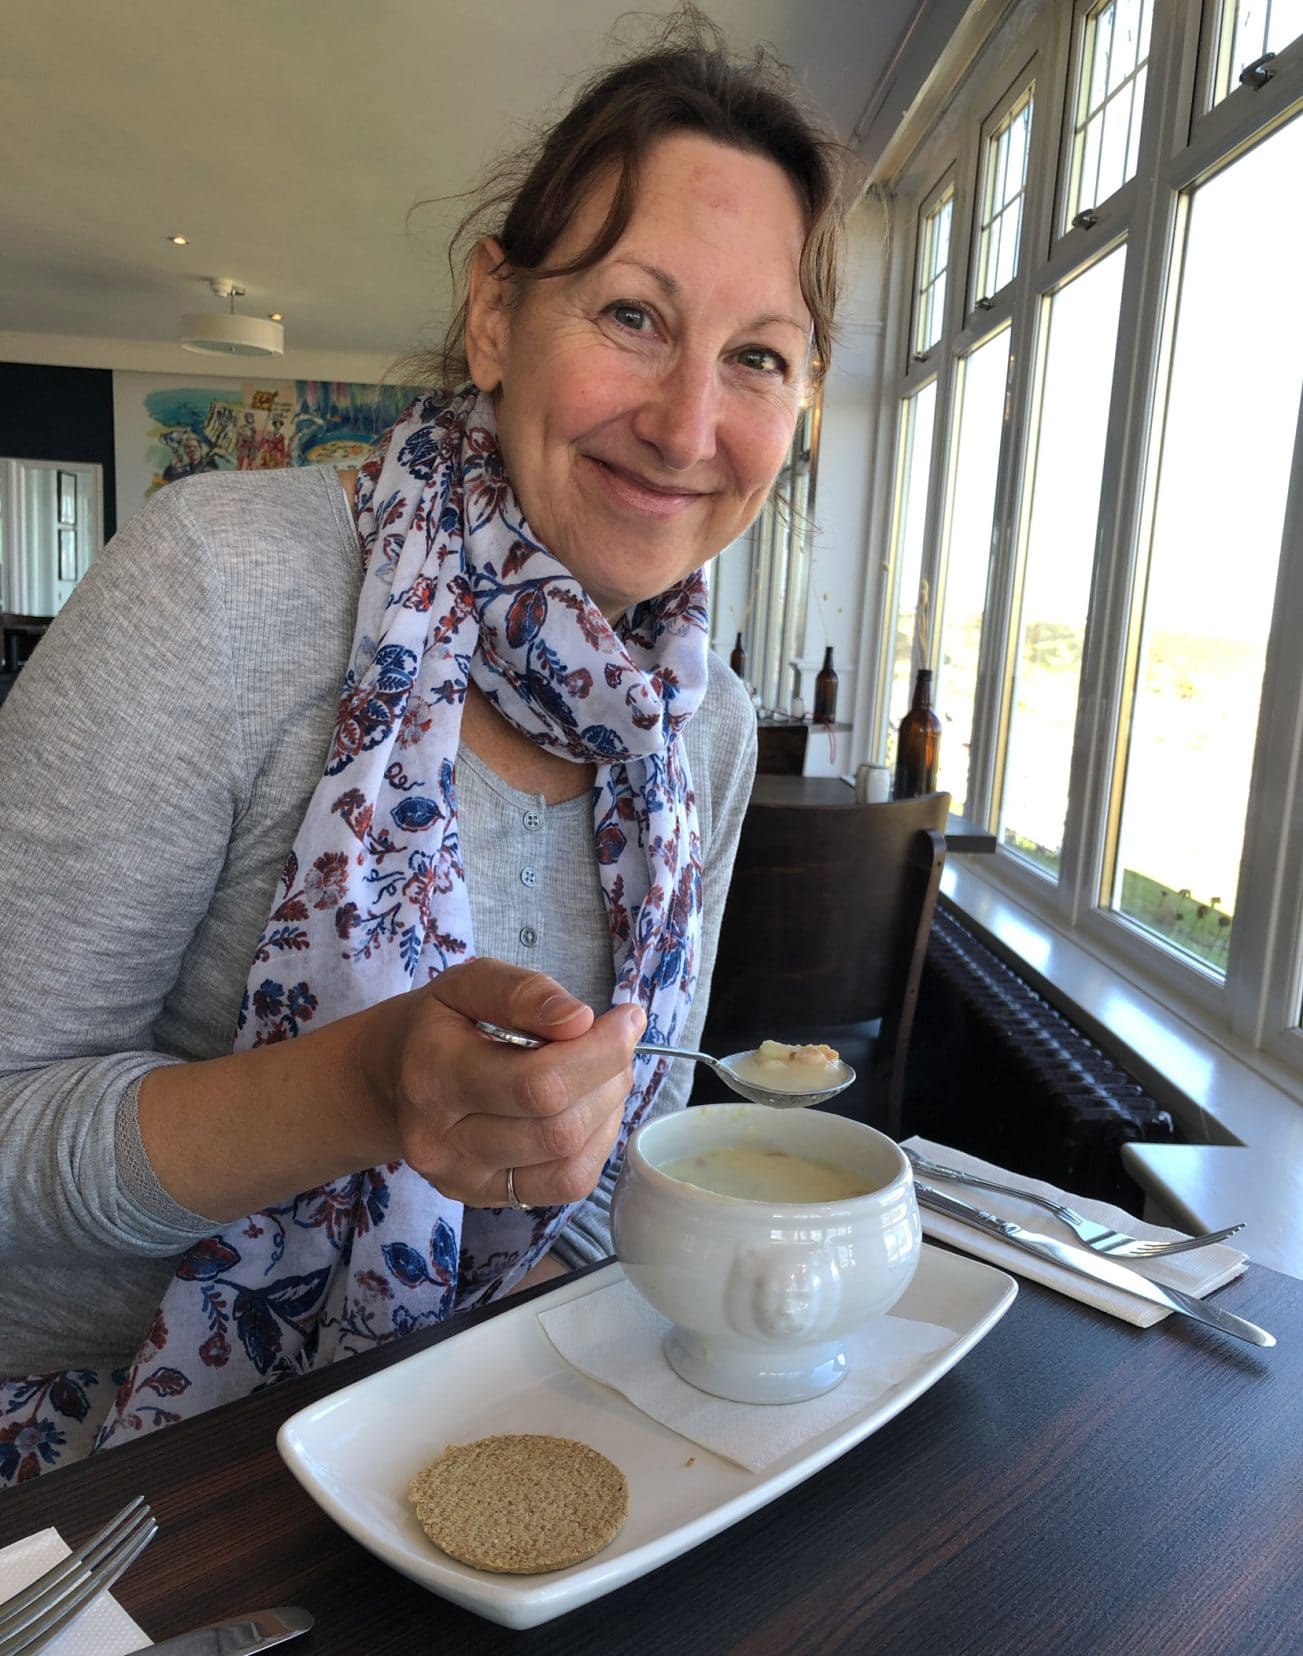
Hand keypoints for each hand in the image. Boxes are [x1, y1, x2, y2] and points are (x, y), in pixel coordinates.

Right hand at [361, 958, 644, 1210]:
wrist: (390, 1078)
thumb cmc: (436, 1024)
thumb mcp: (468, 984)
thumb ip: (523, 993)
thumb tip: (580, 1020)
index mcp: (433, 1075)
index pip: (537, 1083)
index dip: (599, 1053)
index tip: (628, 1019)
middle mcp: (440, 1140)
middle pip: (558, 1127)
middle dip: (608, 1078)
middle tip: (618, 1041)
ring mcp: (461, 1179)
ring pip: (569, 1161)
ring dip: (607, 1111)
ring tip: (605, 1072)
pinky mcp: (482, 1199)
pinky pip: (565, 1186)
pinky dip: (595, 1144)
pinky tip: (590, 1108)